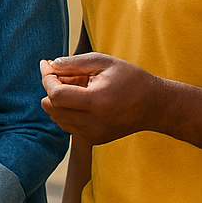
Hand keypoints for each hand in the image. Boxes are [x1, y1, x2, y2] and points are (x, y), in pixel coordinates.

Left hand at [40, 54, 158, 142]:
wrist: (155, 106)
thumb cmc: (130, 79)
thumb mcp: (105, 62)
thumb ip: (74, 63)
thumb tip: (49, 66)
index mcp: (97, 102)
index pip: (56, 95)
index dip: (47, 78)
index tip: (46, 64)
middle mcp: (93, 123)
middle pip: (52, 107)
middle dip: (50, 88)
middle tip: (62, 73)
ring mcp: (92, 134)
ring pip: (56, 117)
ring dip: (58, 100)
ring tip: (77, 86)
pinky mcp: (93, 140)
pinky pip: (67, 125)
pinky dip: (66, 110)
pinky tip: (81, 99)